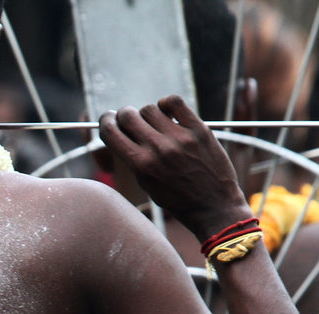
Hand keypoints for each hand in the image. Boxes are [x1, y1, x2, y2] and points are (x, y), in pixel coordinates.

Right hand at [98, 95, 253, 240]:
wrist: (213, 206)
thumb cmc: (177, 199)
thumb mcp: (146, 183)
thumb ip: (133, 159)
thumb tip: (121, 132)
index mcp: (140, 165)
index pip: (111, 132)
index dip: (105, 122)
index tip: (108, 120)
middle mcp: (158, 149)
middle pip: (128, 115)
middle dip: (123, 115)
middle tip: (129, 120)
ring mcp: (179, 138)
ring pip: (150, 109)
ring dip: (147, 114)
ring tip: (154, 124)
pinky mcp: (198, 130)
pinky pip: (174, 102)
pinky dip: (167, 104)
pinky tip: (168, 114)